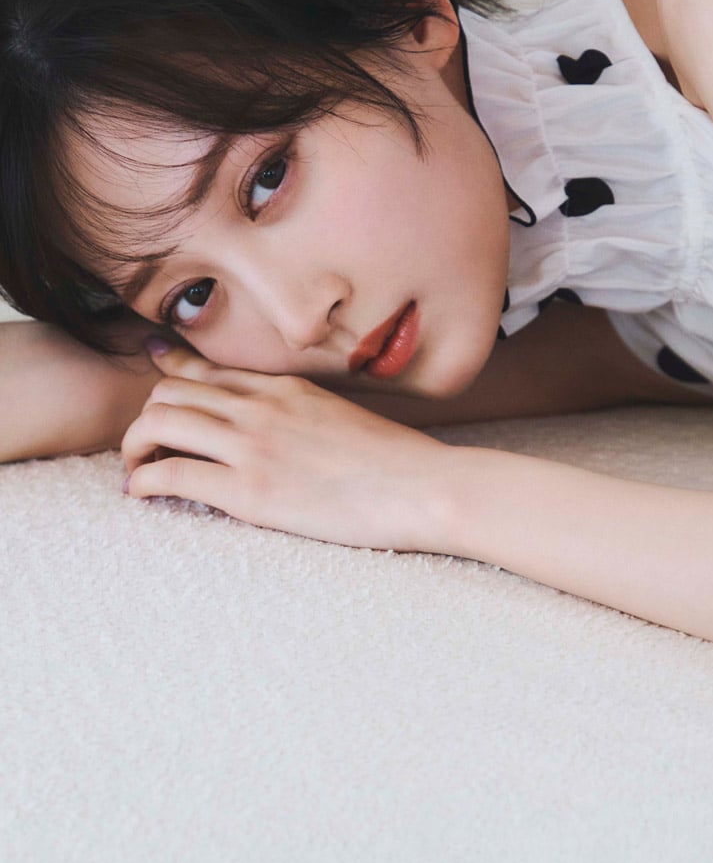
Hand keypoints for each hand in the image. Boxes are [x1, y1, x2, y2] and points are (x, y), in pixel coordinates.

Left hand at [121, 345, 455, 551]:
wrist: (426, 488)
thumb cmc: (402, 466)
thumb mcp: (347, 420)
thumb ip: (308, 416)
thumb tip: (297, 433)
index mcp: (287, 388)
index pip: (208, 368)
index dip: (169, 370)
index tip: (153, 374)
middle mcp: (261, 407)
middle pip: (171, 391)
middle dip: (147, 418)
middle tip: (148, 448)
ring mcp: (254, 445)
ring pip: (159, 422)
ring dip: (135, 447)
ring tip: (138, 471)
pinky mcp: (250, 491)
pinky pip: (171, 473)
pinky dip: (143, 481)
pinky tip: (142, 493)